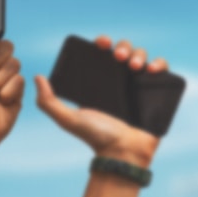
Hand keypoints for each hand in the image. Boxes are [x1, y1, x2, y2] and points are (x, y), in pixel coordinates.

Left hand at [34, 36, 165, 166]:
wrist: (122, 154)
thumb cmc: (94, 137)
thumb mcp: (67, 119)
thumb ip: (48, 102)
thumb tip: (37, 77)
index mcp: (99, 81)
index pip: (102, 53)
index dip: (103, 42)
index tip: (101, 44)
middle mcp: (119, 81)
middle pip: (123, 51)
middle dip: (123, 46)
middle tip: (118, 57)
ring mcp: (138, 86)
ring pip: (141, 57)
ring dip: (139, 53)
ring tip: (135, 66)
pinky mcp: (156, 94)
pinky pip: (161, 71)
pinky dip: (160, 64)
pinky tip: (152, 69)